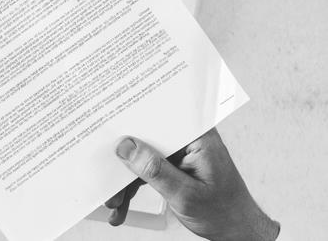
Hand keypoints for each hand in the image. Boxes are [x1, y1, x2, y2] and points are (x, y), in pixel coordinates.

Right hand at [106, 128, 279, 240]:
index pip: (159, 118)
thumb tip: (127, 146)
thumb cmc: (225, 212)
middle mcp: (187, 139)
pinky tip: (123, 201)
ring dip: (126, 180)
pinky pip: (147, 170)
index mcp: (196, 135)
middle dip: (123, 162)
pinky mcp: (173, 165)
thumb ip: (155, 170)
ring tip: (114, 200)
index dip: (132, 122)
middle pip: (145, 139)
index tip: (108, 131)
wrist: (238, 231)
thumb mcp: (185, 193)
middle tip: (108, 178)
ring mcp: (179, 152)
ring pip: (142, 157)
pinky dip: (134, 186)